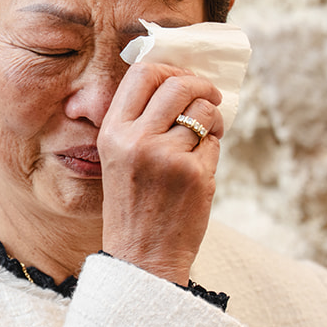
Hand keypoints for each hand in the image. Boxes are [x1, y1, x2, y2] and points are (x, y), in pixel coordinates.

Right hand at [97, 62, 222, 285]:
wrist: (142, 258)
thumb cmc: (134, 207)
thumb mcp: (119, 159)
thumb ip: (139, 123)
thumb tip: (177, 82)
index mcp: (113, 133)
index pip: (142, 74)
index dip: (169, 68)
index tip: (182, 79)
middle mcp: (136, 139)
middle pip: (178, 84)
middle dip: (201, 86)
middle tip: (209, 97)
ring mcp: (167, 156)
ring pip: (203, 111)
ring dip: (212, 118)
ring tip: (206, 136)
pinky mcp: (194, 173)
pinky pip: (213, 143)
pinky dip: (213, 150)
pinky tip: (200, 168)